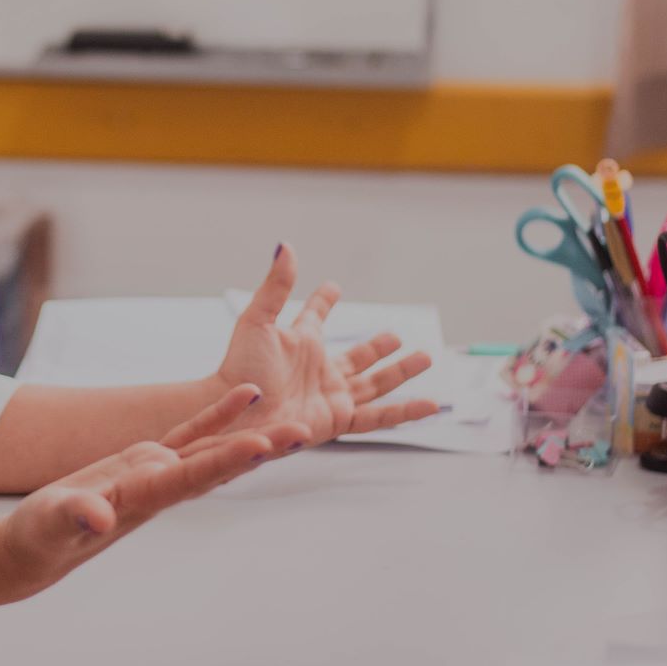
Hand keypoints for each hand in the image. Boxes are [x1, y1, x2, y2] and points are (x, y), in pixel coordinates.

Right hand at [0, 384, 309, 596]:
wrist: (35, 547)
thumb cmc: (39, 537)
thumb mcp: (51, 525)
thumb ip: (76, 516)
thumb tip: (98, 516)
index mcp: (142, 497)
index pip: (192, 477)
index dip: (228, 460)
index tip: (263, 445)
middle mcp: (161, 486)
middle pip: (221, 465)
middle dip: (262, 448)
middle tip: (306, 431)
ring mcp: (157, 473)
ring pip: (215, 448)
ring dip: (253, 432)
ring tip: (294, 418)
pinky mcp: (146, 461)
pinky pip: (192, 433)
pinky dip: (219, 414)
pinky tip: (245, 393)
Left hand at [215, 244, 438, 448]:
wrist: (237, 414)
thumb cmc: (239, 369)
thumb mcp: (259, 321)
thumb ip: (277, 286)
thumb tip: (285, 246)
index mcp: (300, 343)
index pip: (315, 317)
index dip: (323, 302)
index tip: (333, 287)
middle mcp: (318, 370)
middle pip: (356, 357)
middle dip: (376, 347)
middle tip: (397, 335)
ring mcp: (330, 395)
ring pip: (375, 384)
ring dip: (400, 372)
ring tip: (425, 357)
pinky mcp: (338, 419)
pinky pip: (378, 417)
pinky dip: (405, 412)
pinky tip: (429, 404)